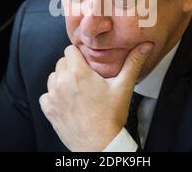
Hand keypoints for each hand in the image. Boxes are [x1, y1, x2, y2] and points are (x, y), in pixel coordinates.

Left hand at [39, 43, 153, 151]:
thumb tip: (145, 46)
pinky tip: (68, 102)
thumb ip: (133, 63)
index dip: (79, 54)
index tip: (87, 63)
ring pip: (53, 77)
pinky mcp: (48, 110)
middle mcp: (62, 82)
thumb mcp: (123, 87)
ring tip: (77, 90)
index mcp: (78, 73)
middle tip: (86, 78)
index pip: (70, 49)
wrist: (99, 145)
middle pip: (61, 62)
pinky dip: (54, 96)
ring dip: (62, 80)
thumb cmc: (110, 118)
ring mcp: (53, 96)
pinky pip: (46, 95)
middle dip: (72, 67)